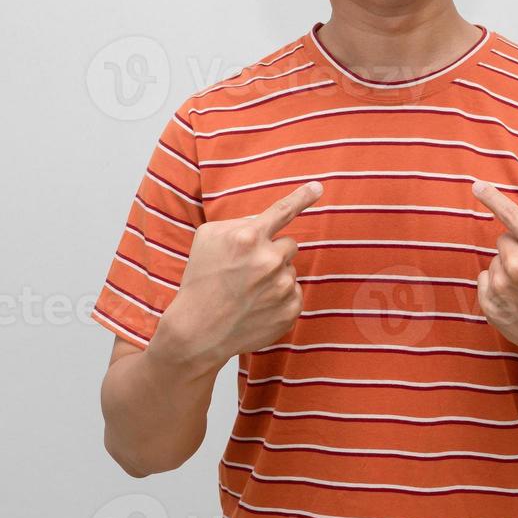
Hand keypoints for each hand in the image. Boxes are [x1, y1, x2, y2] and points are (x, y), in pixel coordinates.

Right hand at [168, 180, 322, 363]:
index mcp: (248, 237)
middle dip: (273, 252)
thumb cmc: (200, 279)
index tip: (319, 186)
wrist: (197, 330)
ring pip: (291, 269)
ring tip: (249, 292)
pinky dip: (280, 298)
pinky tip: (258, 307)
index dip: (303, 196)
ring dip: (275, 276)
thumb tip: (266, 222)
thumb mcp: (208, 239)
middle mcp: (269, 260)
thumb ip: (240, 223)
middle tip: (249, 270)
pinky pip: (295, 293)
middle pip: (289, 244)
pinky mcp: (290, 310)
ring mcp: (282, 287)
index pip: (283, 211)